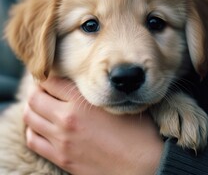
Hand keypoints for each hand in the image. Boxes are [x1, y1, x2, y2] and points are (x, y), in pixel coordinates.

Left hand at [23, 77, 163, 174]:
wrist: (143, 165)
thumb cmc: (136, 131)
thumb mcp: (116, 103)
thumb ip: (95, 91)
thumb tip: (80, 83)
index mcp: (81, 102)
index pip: (50, 81)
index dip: (48, 76)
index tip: (52, 77)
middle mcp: (66, 119)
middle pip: (35, 97)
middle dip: (37, 90)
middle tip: (45, 89)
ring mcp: (61, 140)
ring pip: (30, 117)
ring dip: (33, 108)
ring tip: (43, 105)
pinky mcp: (62, 158)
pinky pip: (33, 140)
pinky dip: (33, 129)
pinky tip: (42, 126)